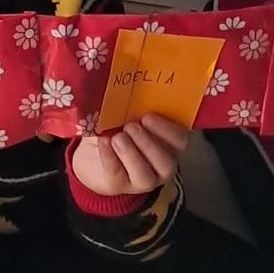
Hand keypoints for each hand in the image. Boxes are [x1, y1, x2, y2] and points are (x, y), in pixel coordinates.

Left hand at [70, 114, 189, 195]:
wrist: (92, 158)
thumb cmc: (117, 131)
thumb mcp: (126, 118)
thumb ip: (132, 108)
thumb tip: (125, 87)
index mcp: (169, 145)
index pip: (181, 141)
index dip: (168, 130)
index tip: (148, 117)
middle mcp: (160, 165)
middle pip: (166, 162)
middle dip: (149, 144)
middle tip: (131, 126)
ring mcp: (141, 180)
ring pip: (145, 175)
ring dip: (131, 153)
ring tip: (117, 137)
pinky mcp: (119, 185)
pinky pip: (116, 173)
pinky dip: (109, 156)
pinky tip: (103, 142)